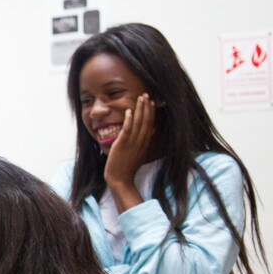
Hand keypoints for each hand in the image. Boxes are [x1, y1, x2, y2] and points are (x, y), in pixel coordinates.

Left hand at [104, 93, 156, 212]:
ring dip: (140, 109)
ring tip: (140, 98)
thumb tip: (150, 132)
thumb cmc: (127, 167)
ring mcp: (132, 143)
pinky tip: (129, 111)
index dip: (152, 112)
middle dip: (147, 107)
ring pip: (138, 123)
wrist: (120, 179)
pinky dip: (129, 120)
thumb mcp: (139, 153)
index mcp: (145, 143)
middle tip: (147, 94)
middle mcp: (141, 141)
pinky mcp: (122, 145)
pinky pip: (127, 130)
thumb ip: (144, 142)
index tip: (152, 102)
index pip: (151, 124)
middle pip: (147, 121)